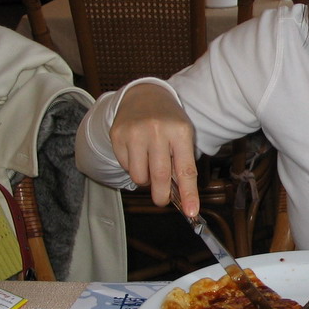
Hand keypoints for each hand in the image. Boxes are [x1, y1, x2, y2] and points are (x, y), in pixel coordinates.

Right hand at [108, 84, 199, 215]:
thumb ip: (182, 164)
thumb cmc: (169, 121)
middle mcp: (157, 131)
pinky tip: (138, 154)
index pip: (186, 169)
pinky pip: (126, 166)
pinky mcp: (117, 135)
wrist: (144, 96)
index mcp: (180, 131)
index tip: (191, 212)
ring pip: (139, 176)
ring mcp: (135, 132)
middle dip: (162, 196)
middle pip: (160, 176)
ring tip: (150, 167)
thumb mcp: (183, 136)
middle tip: (162, 201)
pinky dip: (133, 168)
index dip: (188, 194)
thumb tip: (180, 198)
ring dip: (146, 180)